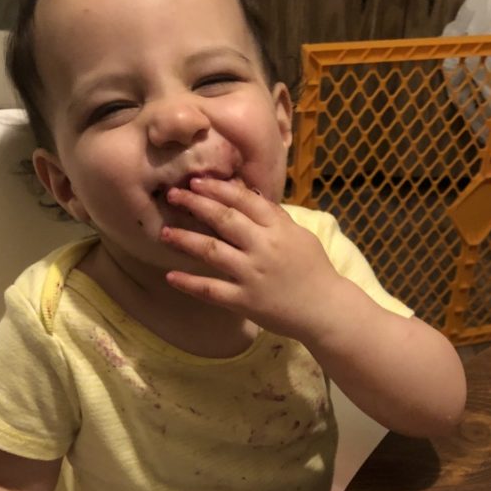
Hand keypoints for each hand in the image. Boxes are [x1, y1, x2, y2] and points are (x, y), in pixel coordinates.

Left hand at [161, 177, 342, 339]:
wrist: (326, 310)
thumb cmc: (314, 270)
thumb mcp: (300, 236)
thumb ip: (275, 218)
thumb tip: (249, 195)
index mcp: (278, 228)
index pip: (244, 200)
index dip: (218, 188)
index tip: (197, 181)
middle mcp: (262, 247)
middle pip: (223, 218)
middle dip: (195, 204)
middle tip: (172, 194)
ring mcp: (252, 274)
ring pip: (211, 251)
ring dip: (185, 239)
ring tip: (164, 232)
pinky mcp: (244, 300)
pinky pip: (211, 289)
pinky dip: (189, 282)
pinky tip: (170, 276)